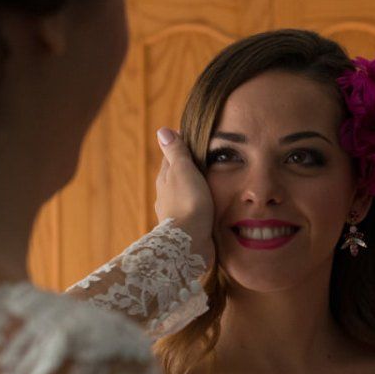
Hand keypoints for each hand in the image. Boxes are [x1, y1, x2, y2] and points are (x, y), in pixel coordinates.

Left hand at [154, 128, 213, 267]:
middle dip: (188, 168)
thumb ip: (175, 152)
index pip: (170, 157)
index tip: (194, 139)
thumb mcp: (182, 170)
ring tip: (212, 183)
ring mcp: (176, 212)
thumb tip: (162, 131)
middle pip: (177, 176)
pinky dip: (200, 205)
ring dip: (195, 189)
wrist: (190, 242)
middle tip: (206, 160)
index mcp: (165, 178)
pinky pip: (193, 211)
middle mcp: (167, 195)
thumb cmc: (188, 202)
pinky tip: (210, 207)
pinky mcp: (188, 227)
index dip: (181, 147)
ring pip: (185, 194)